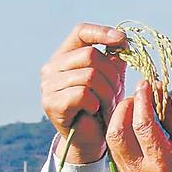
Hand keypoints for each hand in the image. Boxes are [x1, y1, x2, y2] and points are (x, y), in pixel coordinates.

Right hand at [40, 22, 126, 163]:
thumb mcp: (112, 79)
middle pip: (91, 55)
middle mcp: (52, 67)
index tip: (123, 40)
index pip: (81, 32)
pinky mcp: (51, 103)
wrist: (92, 139)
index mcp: (66, 56)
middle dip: (112, 76)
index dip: (102, 32)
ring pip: (89, 76)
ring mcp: (48, 85)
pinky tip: (95, 112)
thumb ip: (114, 59)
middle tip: (117, 94)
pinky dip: (96, 104)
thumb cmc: (103, 107)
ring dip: (107, 93)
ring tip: (107, 106)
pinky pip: (82, 94)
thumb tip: (122, 39)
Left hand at [107, 80, 171, 171]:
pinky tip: (132, 122)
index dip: (143, 100)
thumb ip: (171, 113)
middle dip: (125, 107)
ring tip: (135, 107)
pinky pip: (116, 148)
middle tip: (139, 96)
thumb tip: (156, 89)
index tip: (147, 85)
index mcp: (162, 163)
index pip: (143, 125)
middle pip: (118, 133)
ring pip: (112, 140)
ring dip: (120, 118)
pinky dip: (121, 130)